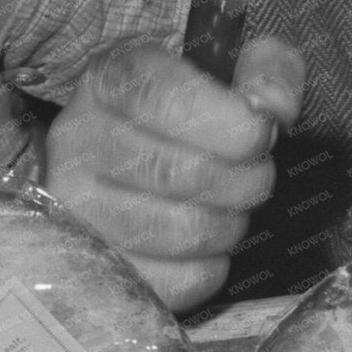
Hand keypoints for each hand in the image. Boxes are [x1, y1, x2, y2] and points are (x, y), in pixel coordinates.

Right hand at [43, 37, 304, 312]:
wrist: (134, 162)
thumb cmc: (188, 117)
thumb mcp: (227, 72)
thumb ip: (266, 70)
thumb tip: (273, 105)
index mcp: (109, 80)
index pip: (160, 97)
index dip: (227, 119)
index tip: (262, 130)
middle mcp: (78, 140)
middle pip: (178, 171)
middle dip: (245, 178)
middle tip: (257, 173)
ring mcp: (77, 209)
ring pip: (183, 231)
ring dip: (231, 222)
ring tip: (230, 205)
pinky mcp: (96, 268)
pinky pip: (178, 282)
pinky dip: (212, 266)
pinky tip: (205, 242)